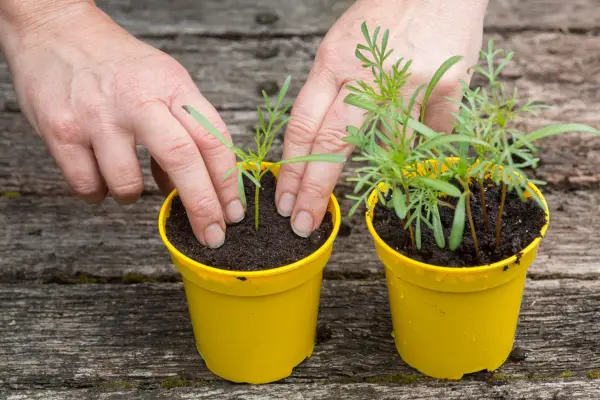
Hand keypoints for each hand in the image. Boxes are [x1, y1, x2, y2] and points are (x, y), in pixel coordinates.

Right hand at [0, 1, 242, 247]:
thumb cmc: (119, 65)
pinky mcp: (61, 131)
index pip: (213, 138)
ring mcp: (98, 116)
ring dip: (133, 197)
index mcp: (172, 86)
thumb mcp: (164, 82)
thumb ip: (182, 131)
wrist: (56, 31)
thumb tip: (185, 190)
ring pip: (128, 184)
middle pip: (183, 160)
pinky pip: (88, 186)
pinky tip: (99, 176)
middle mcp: (138, 99)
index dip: (228, 182)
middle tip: (213, 235)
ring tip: (128, 182)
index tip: (233, 212)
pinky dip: (98, 192)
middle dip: (203, 206)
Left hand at [276, 0, 487, 236]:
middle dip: (313, 190)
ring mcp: (409, 83)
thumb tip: (320, 145)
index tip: (283, 200)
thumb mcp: (342, 45)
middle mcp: (367, 75)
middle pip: (333, 145)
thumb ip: (330, 92)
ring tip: (369, 173)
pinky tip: (419, 133)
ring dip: (377, 166)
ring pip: (386, 146)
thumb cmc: (385, 15)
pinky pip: (429, 133)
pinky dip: (422, 140)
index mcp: (333, 62)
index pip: (303, 126)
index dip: (291, 169)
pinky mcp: (447, 87)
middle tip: (302, 224)